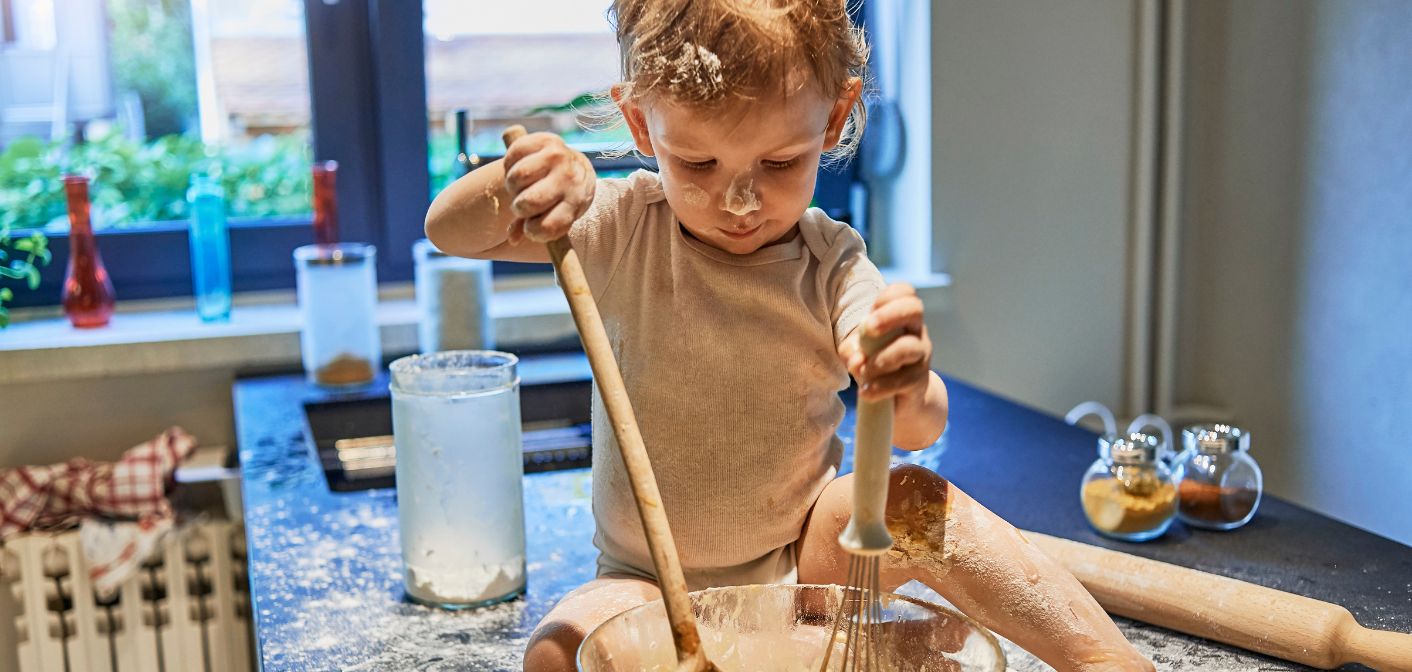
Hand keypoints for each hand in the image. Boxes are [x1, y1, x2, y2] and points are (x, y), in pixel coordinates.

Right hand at [502, 132, 595, 243]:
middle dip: (519, 207)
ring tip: (521, 185)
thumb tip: (512, 238)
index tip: (530, 228)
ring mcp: (558, 157)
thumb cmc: (557, 199)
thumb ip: (530, 228)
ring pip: (517, 178)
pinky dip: (509, 164)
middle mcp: (569, 179)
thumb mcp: (551, 215)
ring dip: (512, 185)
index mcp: (574, 204)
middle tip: (523, 203)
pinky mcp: (546, 140)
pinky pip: (512, 155)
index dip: (531, 231)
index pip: (547, 227)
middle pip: (528, 202)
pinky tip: (519, 166)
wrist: (575, 167)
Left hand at [840, 283, 931, 404]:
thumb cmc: (878, 365)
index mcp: (902, 318)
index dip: (887, 297)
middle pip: (914, 308)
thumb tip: (855, 359)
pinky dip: (880, 386)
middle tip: (869, 329)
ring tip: (863, 371)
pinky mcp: (920, 381)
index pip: (904, 292)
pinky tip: (866, 391)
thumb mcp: (860, 352)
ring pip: (909, 347)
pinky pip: (904, 379)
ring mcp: (921, 356)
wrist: (902, 400)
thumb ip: (851, 349)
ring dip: (881, 358)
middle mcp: (916, 332)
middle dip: (889, 315)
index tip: (869, 315)